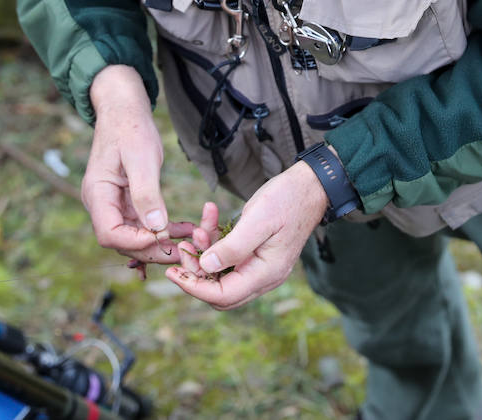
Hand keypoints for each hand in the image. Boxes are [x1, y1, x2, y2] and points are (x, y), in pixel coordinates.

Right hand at [81, 65, 194, 262]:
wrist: (124, 111)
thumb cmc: (131, 129)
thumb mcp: (142, 158)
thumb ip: (147, 193)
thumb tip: (157, 228)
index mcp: (97, 193)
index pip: (109, 233)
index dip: (136, 242)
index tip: (164, 238)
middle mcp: (100, 203)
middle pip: (121, 241)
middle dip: (151, 249)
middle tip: (183, 249)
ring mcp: (111, 204)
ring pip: (132, 236)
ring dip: (159, 242)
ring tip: (188, 241)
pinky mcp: (124, 201)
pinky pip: (140, 224)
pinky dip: (159, 229)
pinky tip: (181, 230)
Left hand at [166, 160, 327, 308]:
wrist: (310, 186)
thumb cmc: (287, 199)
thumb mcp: (258, 220)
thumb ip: (233, 247)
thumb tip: (205, 267)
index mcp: (266, 273)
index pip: (223, 295)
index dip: (194, 287)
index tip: (172, 272)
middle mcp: (264, 276)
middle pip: (220, 291)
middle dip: (196, 272)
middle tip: (182, 248)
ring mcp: (261, 266)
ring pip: (222, 273)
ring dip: (205, 253)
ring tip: (197, 228)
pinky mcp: (257, 254)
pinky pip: (229, 257)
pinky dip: (216, 242)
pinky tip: (209, 219)